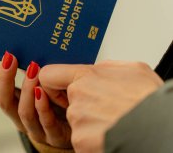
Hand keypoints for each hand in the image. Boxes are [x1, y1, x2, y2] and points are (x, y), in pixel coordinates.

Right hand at [0, 46, 71, 148]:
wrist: (78, 127)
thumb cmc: (59, 100)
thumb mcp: (44, 79)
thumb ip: (36, 64)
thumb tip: (31, 35)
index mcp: (14, 98)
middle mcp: (19, 113)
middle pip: (2, 98)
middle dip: (3, 77)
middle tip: (8, 56)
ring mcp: (35, 126)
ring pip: (22, 111)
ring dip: (26, 89)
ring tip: (33, 68)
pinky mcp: (53, 135)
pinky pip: (45, 124)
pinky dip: (42, 108)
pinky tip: (43, 92)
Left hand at [39, 61, 163, 152]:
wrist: (161, 129)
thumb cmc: (150, 100)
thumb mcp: (132, 70)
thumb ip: (105, 67)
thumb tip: (97, 70)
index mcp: (85, 76)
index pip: (48, 75)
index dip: (52, 83)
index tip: (59, 89)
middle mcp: (76, 98)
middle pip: (68, 103)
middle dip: (84, 107)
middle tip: (108, 110)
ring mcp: (77, 121)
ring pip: (78, 122)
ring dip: (92, 124)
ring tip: (115, 122)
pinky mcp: (80, 142)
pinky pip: (82, 140)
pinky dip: (95, 141)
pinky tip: (112, 135)